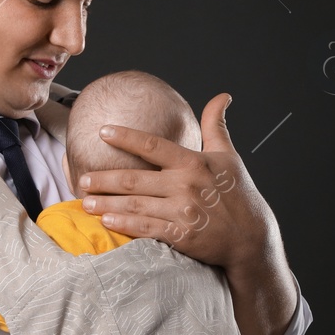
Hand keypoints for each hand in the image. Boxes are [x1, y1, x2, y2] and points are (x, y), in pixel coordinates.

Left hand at [78, 93, 274, 271]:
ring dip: (106, 204)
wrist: (251, 238)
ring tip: (85, 201)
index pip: (152, 145)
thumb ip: (216, 126)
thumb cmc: (239, 194)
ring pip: (135, 205)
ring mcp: (182, 211)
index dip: (125, 137)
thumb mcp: (229, 156)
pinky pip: (146, 228)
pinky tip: (106, 221)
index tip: (103, 131)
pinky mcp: (181, 235)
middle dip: (104, 179)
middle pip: (134, 179)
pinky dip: (124, 224)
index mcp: (193, 163)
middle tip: (83, 179)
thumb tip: (222, 96)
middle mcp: (185, 185)